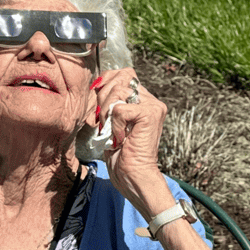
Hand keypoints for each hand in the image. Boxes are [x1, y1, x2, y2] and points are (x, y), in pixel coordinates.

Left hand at [91, 67, 167, 213]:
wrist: (133, 176)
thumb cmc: (120, 153)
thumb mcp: (110, 121)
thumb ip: (109, 101)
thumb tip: (96, 84)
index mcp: (144, 100)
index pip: (124, 74)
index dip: (106, 82)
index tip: (98, 103)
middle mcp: (152, 100)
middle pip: (121, 77)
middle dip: (103, 97)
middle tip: (104, 121)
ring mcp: (153, 106)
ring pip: (118, 91)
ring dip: (107, 112)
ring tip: (112, 131)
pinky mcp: (150, 114)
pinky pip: (120, 110)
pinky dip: (114, 126)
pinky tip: (121, 138)